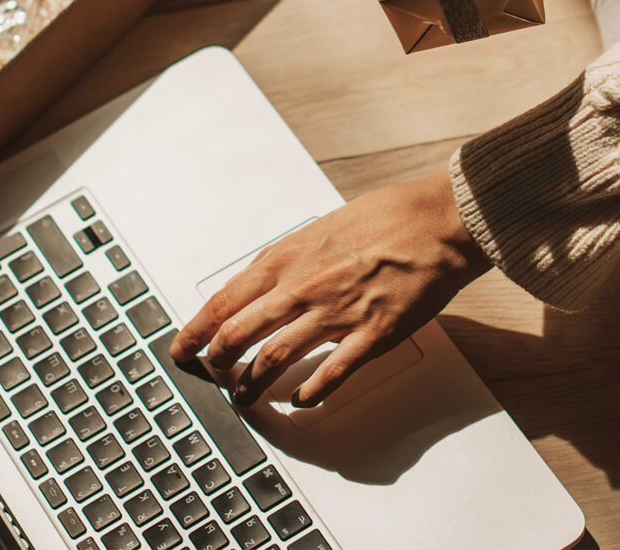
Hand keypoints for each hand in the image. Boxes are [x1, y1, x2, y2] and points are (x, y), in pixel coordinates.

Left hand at [169, 170, 490, 406]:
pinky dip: (309, 394)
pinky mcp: (370, 335)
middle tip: (211, 375)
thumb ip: (290, 260)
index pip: (223, 301)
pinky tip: (301, 402)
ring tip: (244, 397)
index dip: (195, 330)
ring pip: (273, 359)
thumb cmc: (386, 217)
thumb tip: (263, 282)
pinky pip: (330, 374)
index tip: (182, 347)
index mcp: (287, 258)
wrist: (437, 221)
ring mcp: (335, 314)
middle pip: (238, 334)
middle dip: (216, 362)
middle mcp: (302, 287)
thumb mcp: (320, 229)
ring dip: (252, 384)